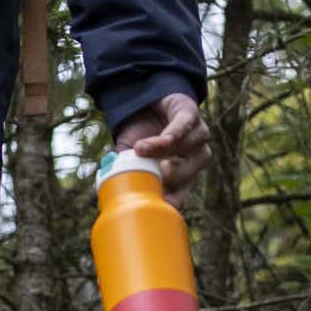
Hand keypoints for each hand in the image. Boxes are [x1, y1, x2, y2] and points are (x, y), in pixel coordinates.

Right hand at [114, 92, 211, 209]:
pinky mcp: (191, 114)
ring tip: (140, 151)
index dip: (171, 201)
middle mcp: (194, 158)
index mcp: (182, 175)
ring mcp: (197, 137)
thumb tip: (113, 192)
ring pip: (190, 150)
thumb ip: (128, 173)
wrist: (145, 103)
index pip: (182, 193)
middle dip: (170, 178)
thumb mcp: (130, 159)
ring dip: (163, 152)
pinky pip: (184, 127)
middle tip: (149, 178)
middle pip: (189, 174)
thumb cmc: (138, 137)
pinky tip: (156, 141)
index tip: (156, 206)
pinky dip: (169, 137)